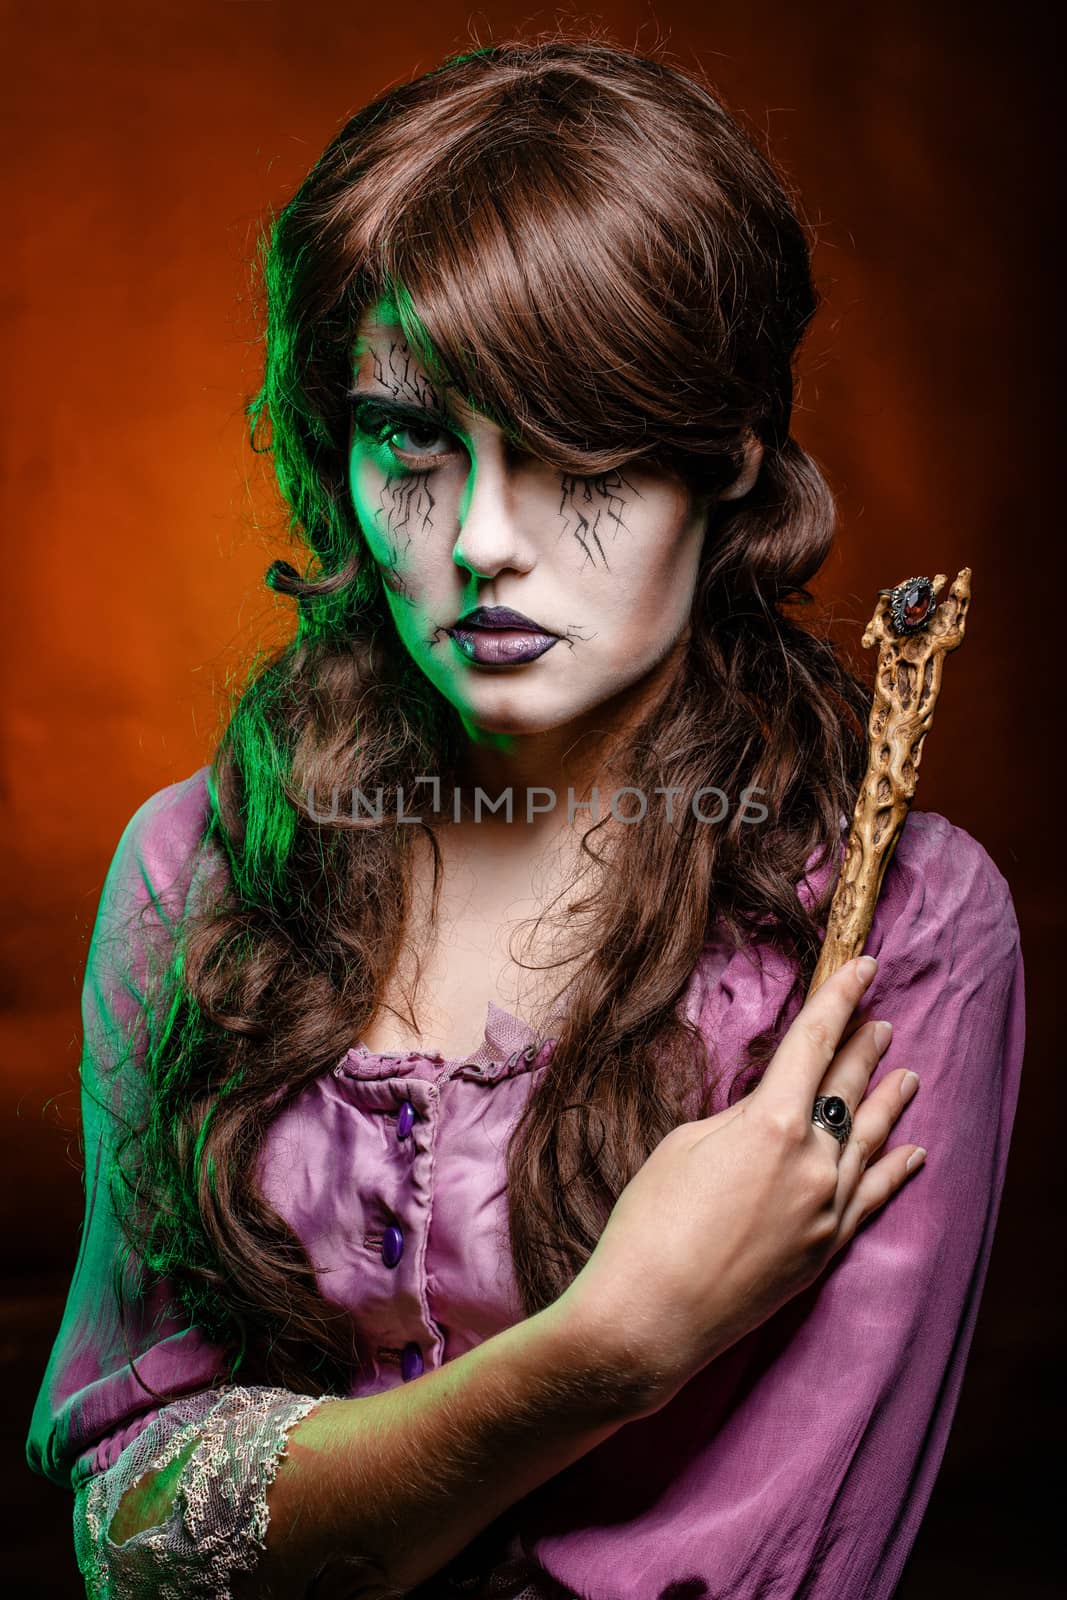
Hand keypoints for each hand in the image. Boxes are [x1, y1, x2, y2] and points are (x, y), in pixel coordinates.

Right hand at [557, 955, 923, 1413]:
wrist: (651, 1316)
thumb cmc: (650, 1222)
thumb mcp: (685, 1144)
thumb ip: (740, 1120)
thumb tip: (772, 1114)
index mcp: (773, 1123)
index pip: (816, 1043)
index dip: (840, 999)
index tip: (862, 968)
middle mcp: (813, 1163)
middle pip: (847, 1088)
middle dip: (864, 1049)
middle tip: (880, 1021)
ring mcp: (825, 1209)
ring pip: (867, 1141)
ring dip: (887, 1103)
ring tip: (907, 1074)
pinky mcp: (824, 1249)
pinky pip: (872, 1199)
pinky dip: (894, 1171)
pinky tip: (912, 1152)